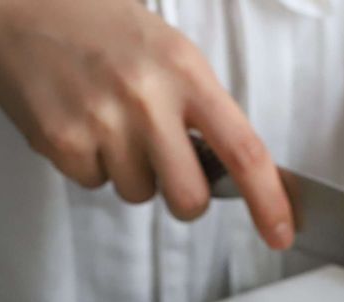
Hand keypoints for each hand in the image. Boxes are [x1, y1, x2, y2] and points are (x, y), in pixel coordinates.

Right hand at [0, 0, 293, 248]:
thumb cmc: (101, 25)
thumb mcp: (168, 51)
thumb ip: (198, 110)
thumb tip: (225, 173)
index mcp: (186, 73)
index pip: (243, 150)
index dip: (268, 200)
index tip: (281, 234)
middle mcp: (148, 99)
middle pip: (189, 199)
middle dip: (183, 200)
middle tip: (165, 169)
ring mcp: (103, 121)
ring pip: (137, 194)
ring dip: (128, 171)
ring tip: (106, 119)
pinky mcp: (62, 140)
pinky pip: (92, 182)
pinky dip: (88, 162)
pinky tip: (76, 120)